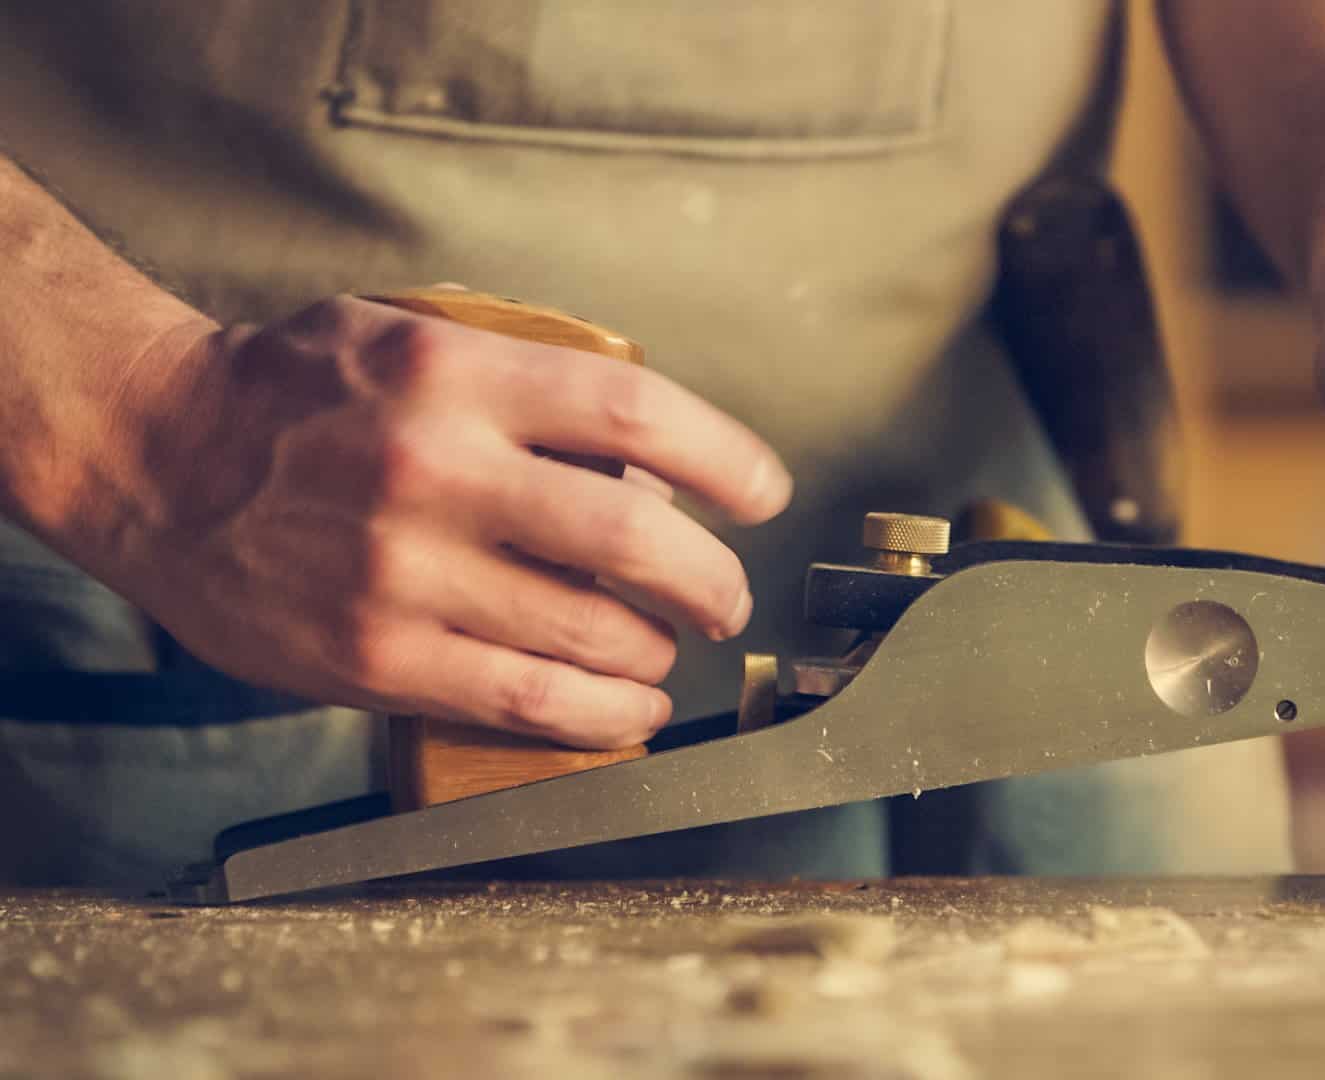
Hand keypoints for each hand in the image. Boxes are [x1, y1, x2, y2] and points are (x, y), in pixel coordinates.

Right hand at [82, 296, 789, 747]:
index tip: (764, 494)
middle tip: (727, 595)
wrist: (156, 453)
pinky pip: (527, 697)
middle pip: (635, 534)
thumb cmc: (296, 393)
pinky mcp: (376, 655)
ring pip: (592, 628)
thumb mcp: (415, 339)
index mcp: (456, 373)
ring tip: (669, 648)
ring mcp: (404, 570)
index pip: (637, 414)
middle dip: (712, 579)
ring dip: (661, 649)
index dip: (726, 460)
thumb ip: (526, 384)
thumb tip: (651, 458)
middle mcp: (436, 467)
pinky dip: (604, 712)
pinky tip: (632, 706)